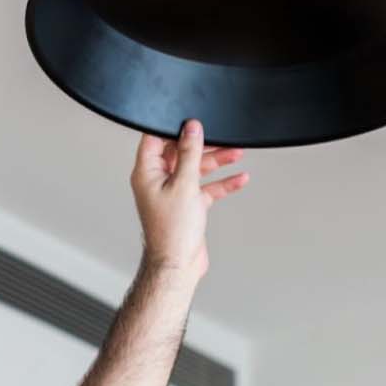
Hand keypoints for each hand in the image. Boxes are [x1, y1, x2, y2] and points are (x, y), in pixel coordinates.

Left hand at [130, 120, 248, 279]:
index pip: (155, 139)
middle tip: (221, 136)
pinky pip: (206, 187)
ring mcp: (173, 193)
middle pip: (180, 152)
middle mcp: (158, 181)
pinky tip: (239, 178)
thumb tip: (191, 128)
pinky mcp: (188, 205)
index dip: (172, 127)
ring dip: (216, 161)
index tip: (191, 120)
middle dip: (202, 144)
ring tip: (236, 152)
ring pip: (196, 168)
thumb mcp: (184, 185)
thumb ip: (188, 154)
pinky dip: (221, 182)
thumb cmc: (172, 232)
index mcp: (147, 172)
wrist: (178, 265)